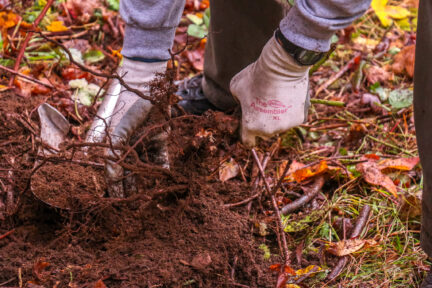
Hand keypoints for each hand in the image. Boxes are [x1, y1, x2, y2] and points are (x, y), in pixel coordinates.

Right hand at [105, 58, 168, 197]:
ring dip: (145, 182)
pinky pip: (160, 158)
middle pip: (128, 172)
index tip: (114, 200)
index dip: (113, 185)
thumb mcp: (120, 127)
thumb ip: (115, 150)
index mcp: (115, 143)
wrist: (151, 87)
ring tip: (146, 198)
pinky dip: (161, 169)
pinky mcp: (160, 140)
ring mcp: (145, 143)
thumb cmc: (131, 104)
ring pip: (144, 168)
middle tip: (130, 205)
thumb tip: (111, 173)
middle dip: (129, 188)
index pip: (112, 169)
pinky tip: (161, 181)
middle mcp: (129, 145)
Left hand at [230, 36, 309, 146]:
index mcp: (251, 126)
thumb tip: (242, 104)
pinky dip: (289, 112)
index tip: (248, 127)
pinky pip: (291, 119)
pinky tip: (287, 98)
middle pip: (264, 133)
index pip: (247, 141)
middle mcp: (268, 131)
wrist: (282, 66)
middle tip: (262, 107)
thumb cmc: (256, 75)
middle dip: (262, 123)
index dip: (246, 133)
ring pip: (279, 126)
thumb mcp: (236, 87)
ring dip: (276, 118)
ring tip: (275, 100)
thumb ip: (237, 101)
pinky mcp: (299, 119)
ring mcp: (285, 126)